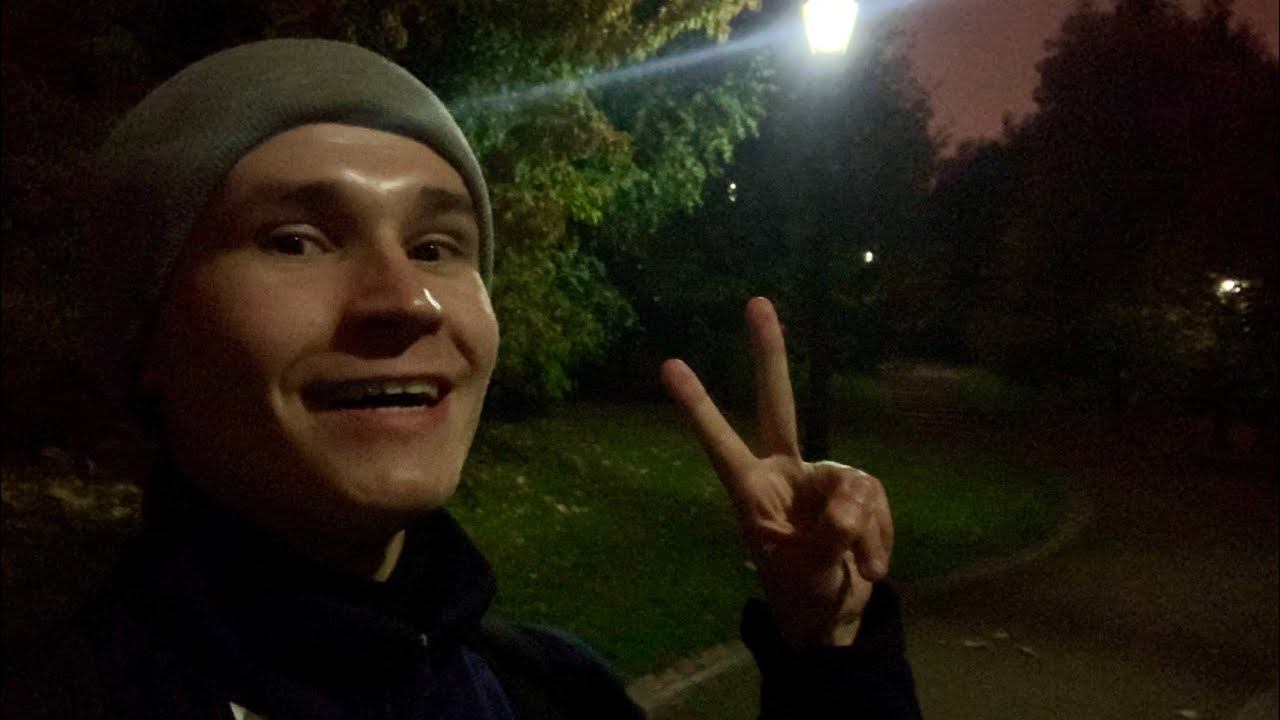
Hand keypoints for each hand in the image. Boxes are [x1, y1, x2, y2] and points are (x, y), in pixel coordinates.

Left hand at [661, 297, 893, 647]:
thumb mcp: (808, 573)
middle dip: (770, 355)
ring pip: (853, 480)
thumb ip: (830, 534)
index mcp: (752, 491)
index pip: (721, 442)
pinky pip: (876, 498)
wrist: (833, 619)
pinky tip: (871, 567)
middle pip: (777, 404)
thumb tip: (853, 494)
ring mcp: (820, 479)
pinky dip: (881, 534)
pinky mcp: (855, 491)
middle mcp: (784, 473)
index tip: (669, 366)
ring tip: (858, 568)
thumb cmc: (802, 595)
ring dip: (865, 528)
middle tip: (755, 303)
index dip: (699, 407)